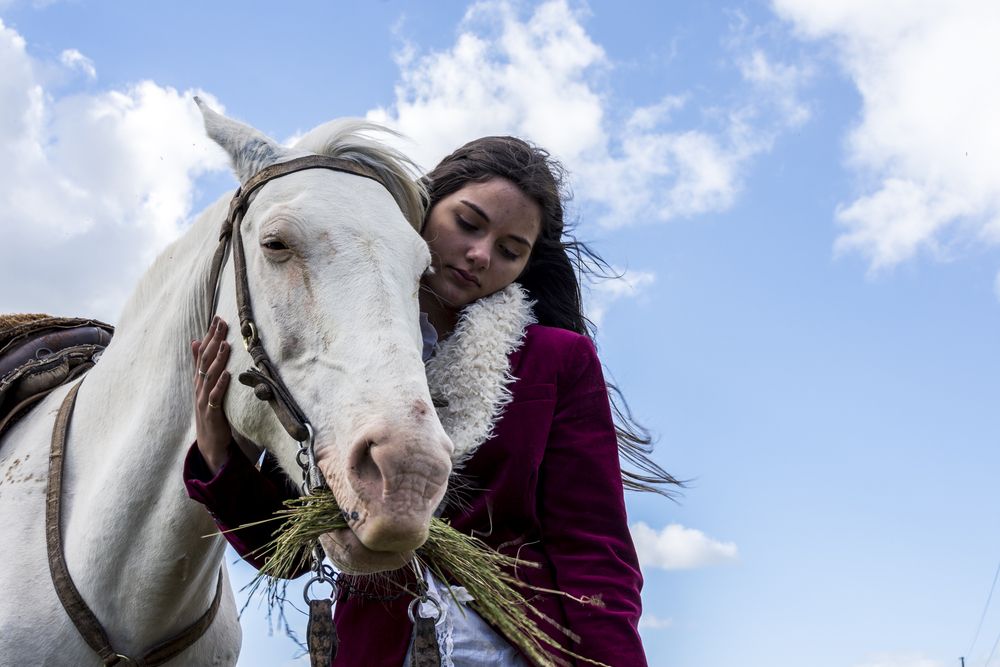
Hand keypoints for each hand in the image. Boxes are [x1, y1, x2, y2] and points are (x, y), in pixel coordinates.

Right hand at [192, 316, 232, 473]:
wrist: (209, 440)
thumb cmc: (210, 409)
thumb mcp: (205, 384)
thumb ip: (201, 364)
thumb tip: (196, 341)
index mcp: (199, 378)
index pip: (203, 352)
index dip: (210, 335)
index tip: (218, 318)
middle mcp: (200, 386)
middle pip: (205, 360)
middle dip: (213, 341)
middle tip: (222, 323)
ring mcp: (204, 399)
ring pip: (210, 376)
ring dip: (217, 360)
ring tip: (225, 344)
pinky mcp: (211, 412)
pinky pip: (215, 397)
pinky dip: (221, 385)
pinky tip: (228, 374)